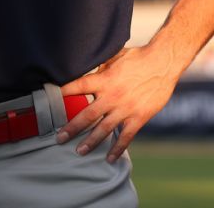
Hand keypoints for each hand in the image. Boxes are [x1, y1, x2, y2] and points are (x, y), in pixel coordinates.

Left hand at [55, 46, 184, 162]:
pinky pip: (126, 136)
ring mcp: (126, 108)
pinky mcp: (139, 117)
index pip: (78, 86)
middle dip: (71, 128)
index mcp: (104, 80)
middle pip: (87, 115)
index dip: (64, 93)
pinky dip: (118, 148)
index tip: (50, 100)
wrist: (163, 63)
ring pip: (104, 129)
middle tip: (59, 139)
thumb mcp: (115, 57)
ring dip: (90, 142)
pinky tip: (109, 158)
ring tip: (79, 151)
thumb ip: (100, 67)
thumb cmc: (138, 57)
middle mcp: (112, 96)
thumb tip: (83, 68)